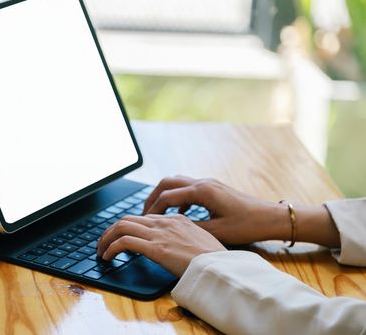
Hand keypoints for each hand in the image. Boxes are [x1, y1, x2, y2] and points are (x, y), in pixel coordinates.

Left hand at [96, 214, 225, 276]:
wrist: (223, 266)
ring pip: (121, 227)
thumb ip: (185, 237)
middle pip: (128, 219)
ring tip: (101, 250)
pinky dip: (111, 248)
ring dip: (106, 238)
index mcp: (176, 219)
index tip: (122, 237)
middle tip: (104, 242)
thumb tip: (175, 246)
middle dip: (111, 230)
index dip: (129, 227)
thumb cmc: (216, 258)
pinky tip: (108, 256)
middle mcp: (165, 222)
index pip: (144, 218)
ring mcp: (159, 234)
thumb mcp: (201, 240)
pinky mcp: (155, 248)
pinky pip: (124, 243)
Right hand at [143, 176, 339, 246]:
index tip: (144, 222)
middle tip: (144, 214)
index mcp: (202, 191)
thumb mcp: (216, 231)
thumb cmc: (246, 225)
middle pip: (166, 183)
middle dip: (152, 197)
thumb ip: (191, 227)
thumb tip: (170, 228)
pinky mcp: (212, 188)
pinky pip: (186, 188)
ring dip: (163, 195)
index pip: (167, 197)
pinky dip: (176, 198)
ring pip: (176, 183)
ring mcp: (208, 183)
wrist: (269, 217)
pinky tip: (177, 214)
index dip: (153, 210)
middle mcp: (202, 182)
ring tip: (156, 213)